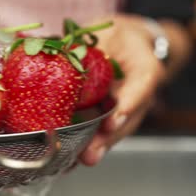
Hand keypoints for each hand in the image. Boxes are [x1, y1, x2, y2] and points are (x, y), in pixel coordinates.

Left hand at [79, 14, 167, 165]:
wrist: (131, 45)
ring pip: (114, 132)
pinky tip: (67, 162)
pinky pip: (101, 133)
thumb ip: (90, 46)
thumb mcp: (110, 33)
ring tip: (77, 162)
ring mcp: (126, 110)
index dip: (128, 104)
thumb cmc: (120, 37)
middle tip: (90, 154)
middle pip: (127, 120)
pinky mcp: (112, 117)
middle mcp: (139, 95)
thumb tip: (50, 50)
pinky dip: (85, 146)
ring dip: (96, 148)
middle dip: (107, 139)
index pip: (142, 86)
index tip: (113, 121)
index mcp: (145, 69)